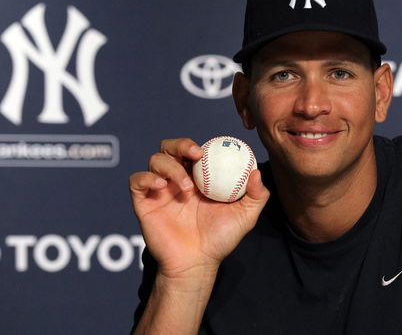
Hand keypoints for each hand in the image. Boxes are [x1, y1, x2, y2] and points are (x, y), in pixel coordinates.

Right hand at [129, 138, 269, 282]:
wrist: (196, 263)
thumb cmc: (220, 239)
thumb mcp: (245, 216)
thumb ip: (257, 195)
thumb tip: (257, 172)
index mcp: (198, 177)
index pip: (193, 150)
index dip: (200, 144)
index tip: (209, 150)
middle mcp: (177, 179)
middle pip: (170, 147)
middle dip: (181, 144)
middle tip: (196, 154)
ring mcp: (159, 190)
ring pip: (155, 160)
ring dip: (171, 167)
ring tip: (186, 188)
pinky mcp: (143, 202)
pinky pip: (136, 180)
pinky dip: (146, 177)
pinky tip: (161, 186)